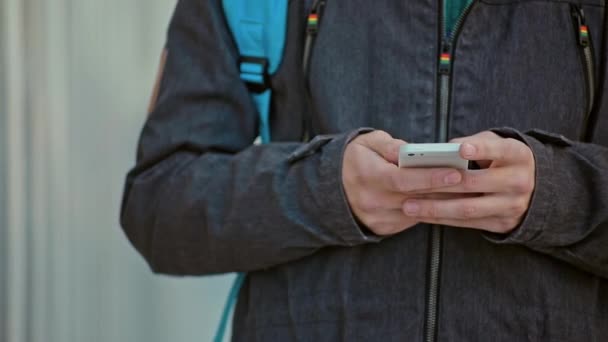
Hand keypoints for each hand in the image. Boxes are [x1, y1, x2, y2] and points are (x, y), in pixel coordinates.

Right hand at [342, 131, 464, 235]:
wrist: (331, 189)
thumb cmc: (354, 159)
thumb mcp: (366, 143)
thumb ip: (389, 145)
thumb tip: (411, 150)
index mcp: (368, 176)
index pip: (403, 179)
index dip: (430, 177)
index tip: (455, 172)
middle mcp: (372, 200)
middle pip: (415, 197)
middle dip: (446, 190)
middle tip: (473, 182)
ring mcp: (378, 218)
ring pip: (418, 211)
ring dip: (443, 203)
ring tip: (468, 192)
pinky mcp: (383, 228)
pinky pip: (412, 219)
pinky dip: (430, 210)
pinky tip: (448, 202)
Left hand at [402, 131, 535, 233]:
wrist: (537, 190)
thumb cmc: (504, 160)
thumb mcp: (499, 145)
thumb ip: (477, 142)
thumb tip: (446, 148)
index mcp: (518, 156)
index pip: (500, 151)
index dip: (481, 149)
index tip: (461, 149)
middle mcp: (519, 182)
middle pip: (475, 183)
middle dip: (440, 184)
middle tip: (411, 184)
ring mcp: (511, 206)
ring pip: (467, 209)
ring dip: (435, 208)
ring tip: (409, 205)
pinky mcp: (501, 224)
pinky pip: (467, 223)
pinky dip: (442, 219)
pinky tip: (422, 215)